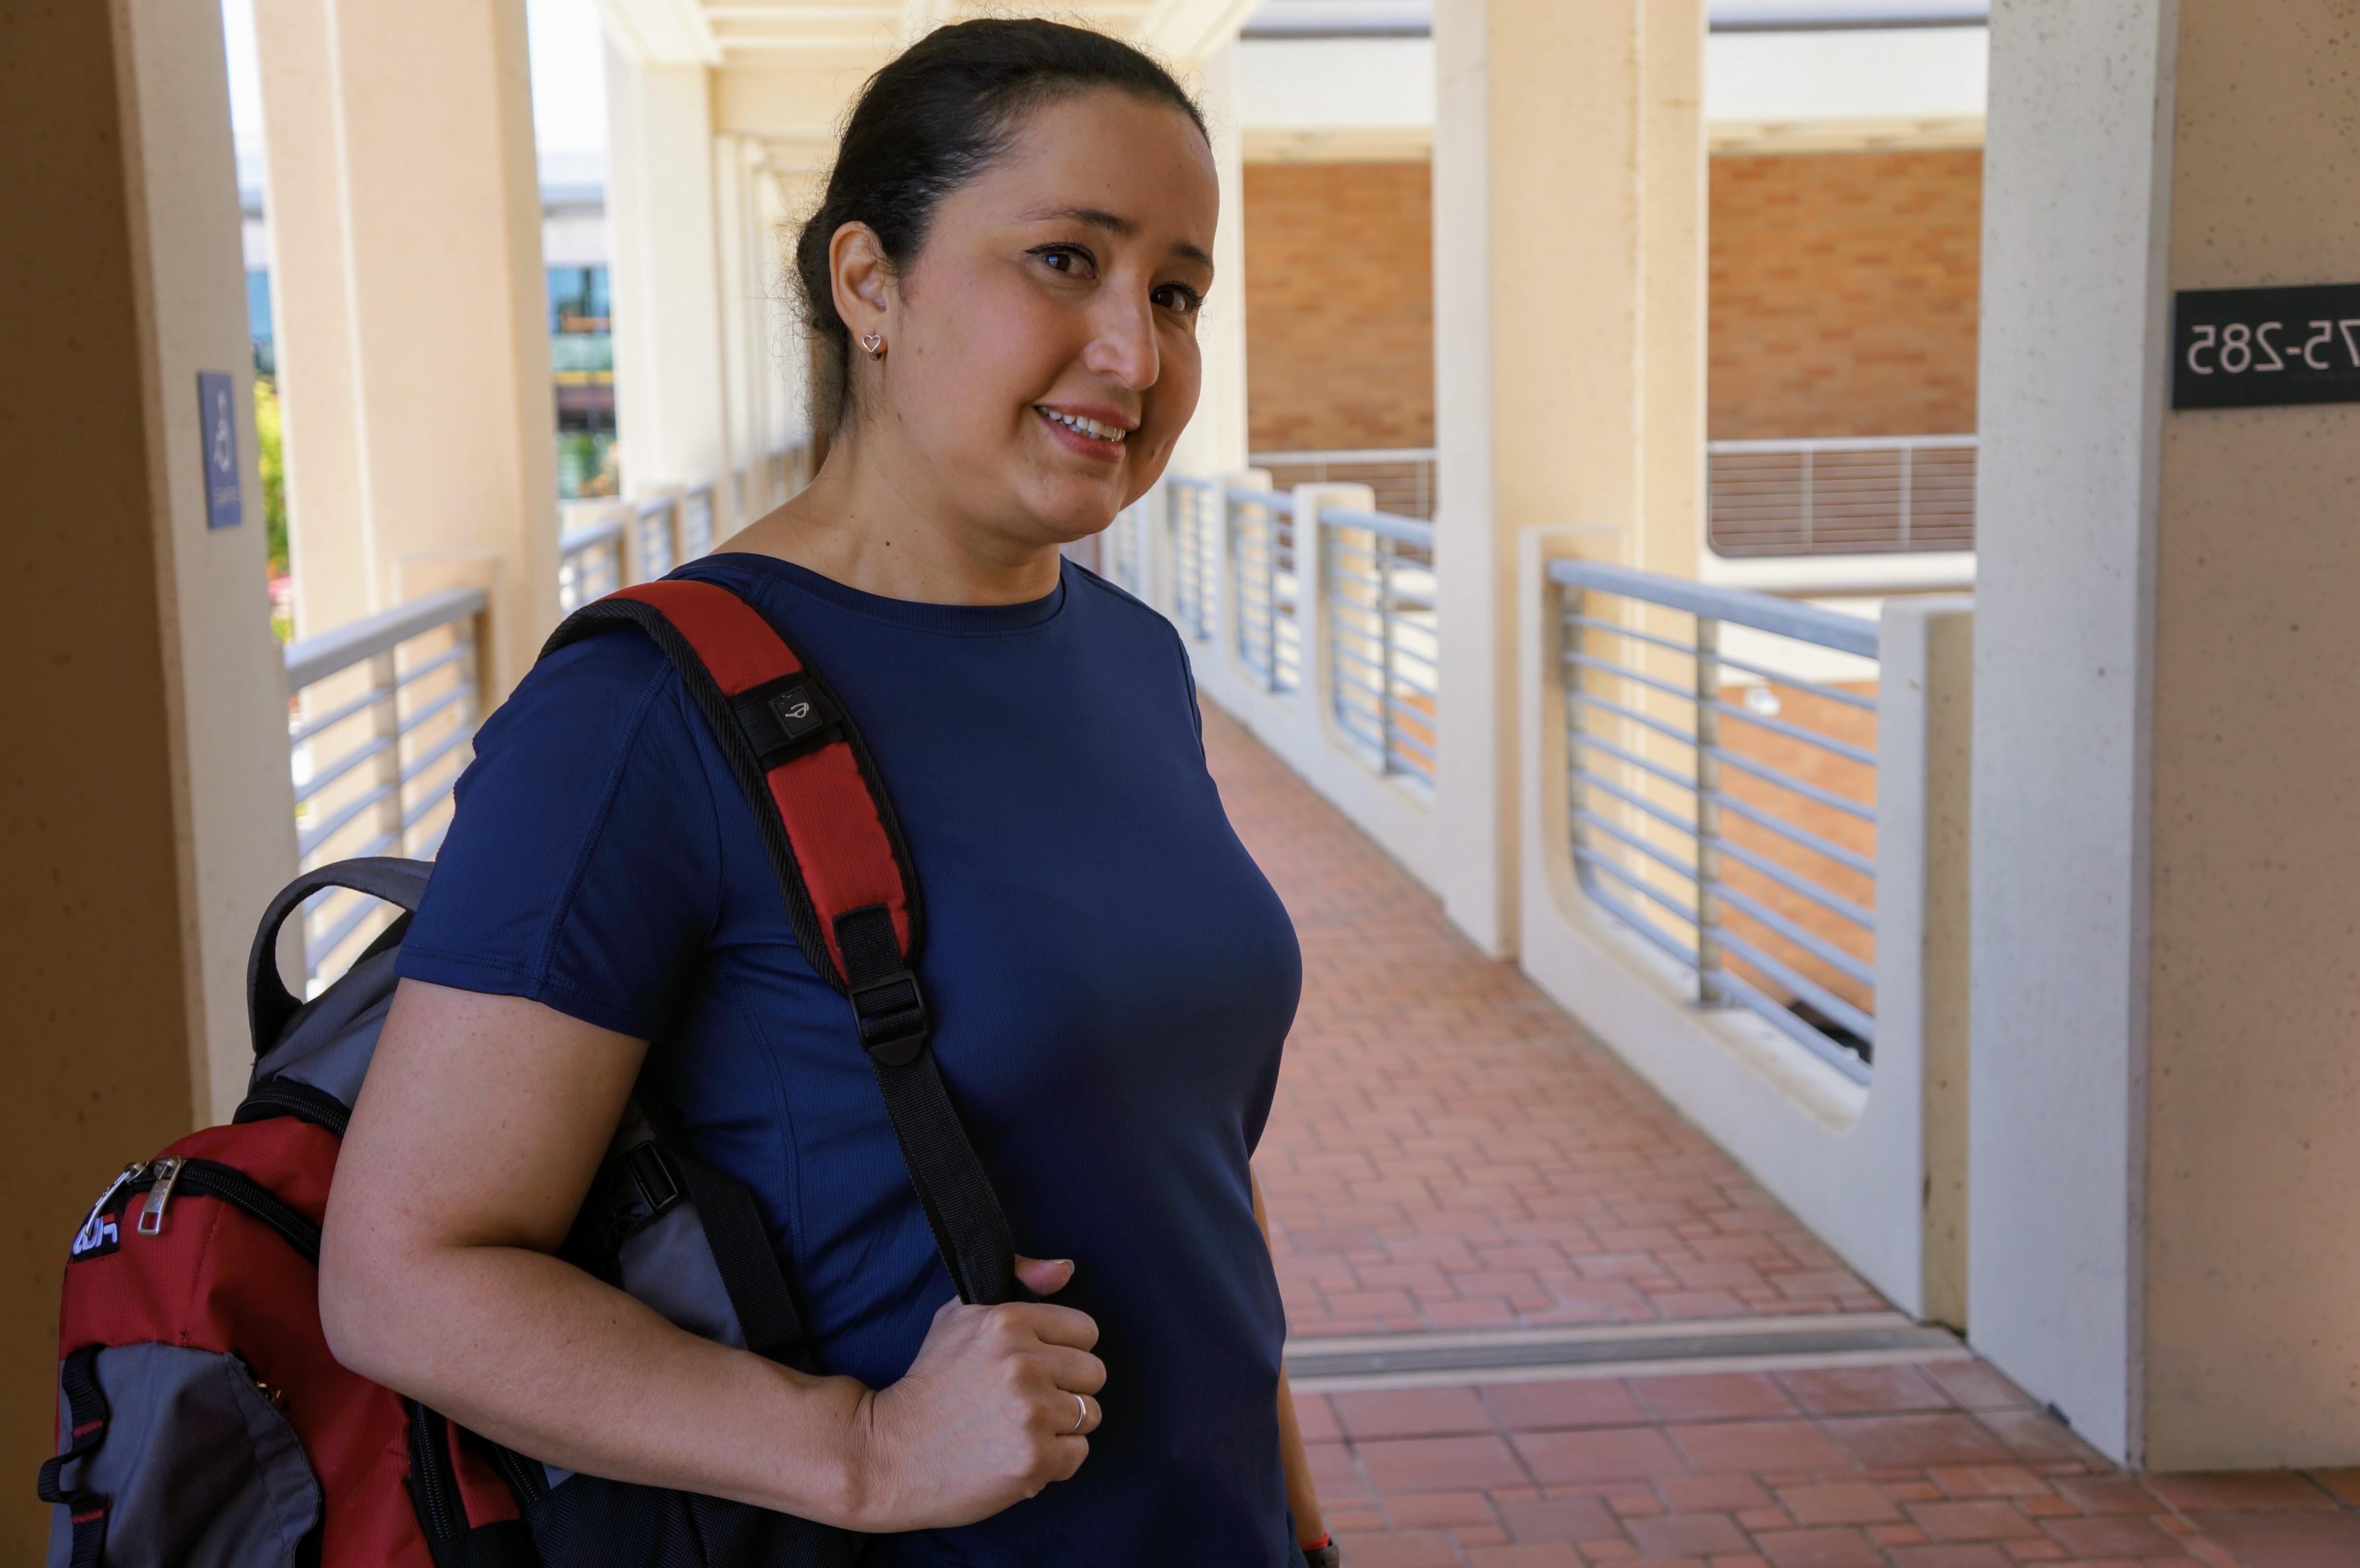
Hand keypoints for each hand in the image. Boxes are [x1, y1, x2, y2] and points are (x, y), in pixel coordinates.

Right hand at [847, 1255, 1103, 1530]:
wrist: (890, 1454)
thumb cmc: (929, 1384)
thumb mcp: (959, 1316)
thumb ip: (1018, 1282)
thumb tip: (1065, 1269)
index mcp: (1009, 1322)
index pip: (1085, 1331)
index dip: (1063, 1351)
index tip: (1037, 1367)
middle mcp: (1024, 1364)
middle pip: (1093, 1373)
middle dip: (1065, 1388)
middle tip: (1026, 1402)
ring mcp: (1031, 1413)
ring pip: (1088, 1414)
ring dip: (1061, 1426)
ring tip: (1018, 1429)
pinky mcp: (1034, 1459)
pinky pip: (1078, 1453)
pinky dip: (1053, 1460)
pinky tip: (1016, 1454)